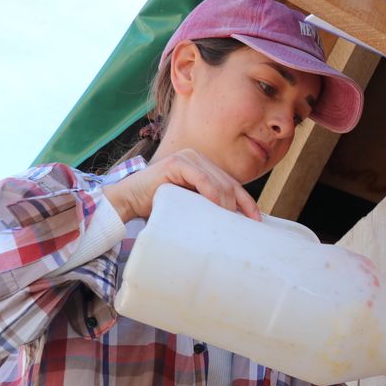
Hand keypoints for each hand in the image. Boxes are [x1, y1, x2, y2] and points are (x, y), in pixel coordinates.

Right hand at [103, 148, 260, 222]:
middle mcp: (198, 159)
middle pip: (230, 184)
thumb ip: (208, 205)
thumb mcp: (191, 205)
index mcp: (205, 167)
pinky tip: (219, 208)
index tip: (257, 221)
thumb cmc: (159, 206)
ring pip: (220, 183)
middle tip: (247, 227)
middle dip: (241, 206)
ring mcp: (188, 158)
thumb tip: (235, 224)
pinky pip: (202, 180)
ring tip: (231, 223)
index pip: (233, 185)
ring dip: (228, 205)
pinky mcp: (177, 163)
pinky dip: (213, 194)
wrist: (128, 201)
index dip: (248, 202)